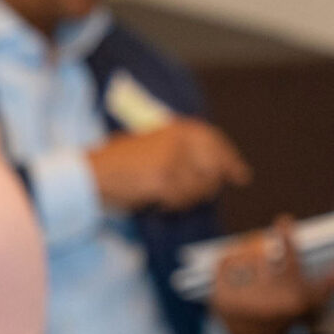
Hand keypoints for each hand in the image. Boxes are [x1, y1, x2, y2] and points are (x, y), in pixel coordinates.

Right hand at [90, 118, 249, 215]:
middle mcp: (178, 141)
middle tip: (202, 196)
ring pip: (198, 188)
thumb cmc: (118, 162)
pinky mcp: (163, 180)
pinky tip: (158, 201)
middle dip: (209, 185)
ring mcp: (172, 161)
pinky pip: (181, 200)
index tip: (241, 176)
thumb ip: (182, 151)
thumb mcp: (153, 144)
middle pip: (213, 168)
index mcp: (176, 128)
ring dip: (187, 198)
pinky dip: (172, 205)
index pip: (214, 142)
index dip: (230, 160)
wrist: (92, 174)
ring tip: (166, 196)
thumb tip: (216, 168)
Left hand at [210, 216, 333, 333]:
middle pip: (264, 257)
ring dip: (248, 258)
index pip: (290, 260)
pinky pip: (223, 262)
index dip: (287, 238)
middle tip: (266, 259)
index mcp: (293, 297)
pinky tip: (237, 268)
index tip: (284, 221)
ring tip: (252, 272)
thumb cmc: (290, 314)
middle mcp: (267, 301)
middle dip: (265, 256)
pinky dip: (230, 259)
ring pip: (244, 258)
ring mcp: (240, 301)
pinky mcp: (219, 298)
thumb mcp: (314, 299)